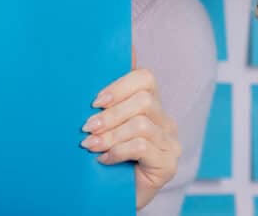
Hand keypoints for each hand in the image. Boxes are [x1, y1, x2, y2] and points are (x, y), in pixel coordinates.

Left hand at [80, 48, 180, 209]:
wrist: (111, 199)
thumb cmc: (106, 160)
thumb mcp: (103, 127)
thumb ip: (105, 102)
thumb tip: (101, 58)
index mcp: (151, 106)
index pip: (146, 78)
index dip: (120, 84)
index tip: (95, 101)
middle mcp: (165, 121)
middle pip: (145, 99)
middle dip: (111, 113)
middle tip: (86, 127)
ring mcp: (170, 143)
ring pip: (142, 123)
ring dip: (111, 134)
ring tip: (91, 145)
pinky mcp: (167, 164)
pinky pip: (142, 147)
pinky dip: (118, 151)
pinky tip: (104, 160)